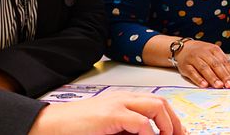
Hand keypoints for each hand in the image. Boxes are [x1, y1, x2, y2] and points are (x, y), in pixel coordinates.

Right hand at [29, 92, 185, 134]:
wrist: (50, 125)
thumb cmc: (76, 128)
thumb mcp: (110, 130)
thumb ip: (128, 131)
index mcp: (124, 101)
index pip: (156, 103)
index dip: (172, 118)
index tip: (178, 133)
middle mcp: (124, 99)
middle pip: (161, 102)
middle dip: (175, 121)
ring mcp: (118, 104)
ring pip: (155, 106)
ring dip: (167, 125)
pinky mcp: (111, 114)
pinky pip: (140, 122)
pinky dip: (149, 133)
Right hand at [174, 40, 229, 88]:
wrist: (183, 48)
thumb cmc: (202, 54)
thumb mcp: (215, 56)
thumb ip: (227, 66)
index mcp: (214, 49)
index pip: (224, 61)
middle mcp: (204, 53)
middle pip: (215, 65)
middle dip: (223, 75)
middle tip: (229, 85)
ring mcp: (194, 58)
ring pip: (204, 68)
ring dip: (212, 77)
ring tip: (219, 86)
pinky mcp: (185, 65)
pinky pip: (192, 72)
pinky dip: (198, 79)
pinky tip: (204, 85)